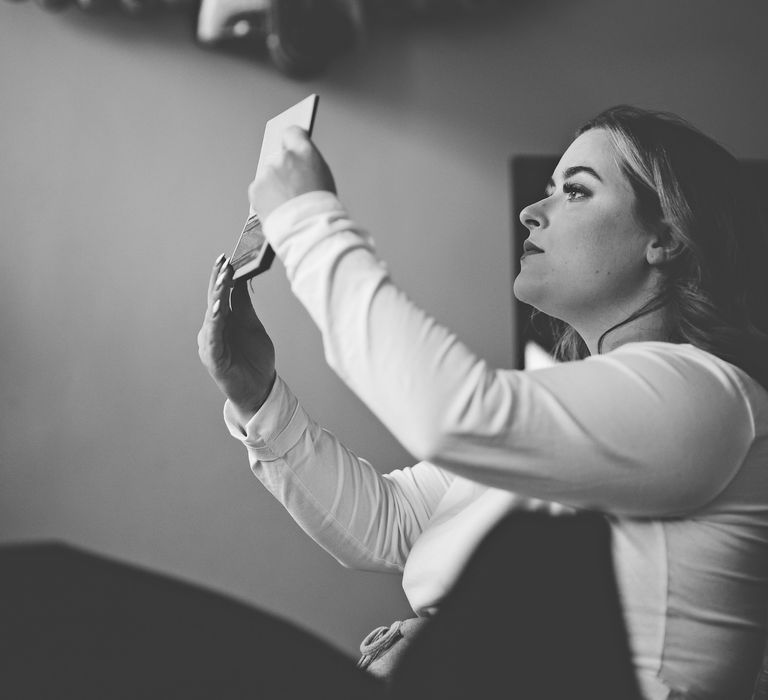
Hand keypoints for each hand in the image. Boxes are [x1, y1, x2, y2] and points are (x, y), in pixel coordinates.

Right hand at [198, 255, 275, 424]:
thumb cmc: (255, 359)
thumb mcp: (252, 326)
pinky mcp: (213, 359)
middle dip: (218, 281)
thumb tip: (241, 279)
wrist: (260, 389)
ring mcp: (210, 344)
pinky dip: (214, 323)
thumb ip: (243, 306)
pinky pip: (212, 338)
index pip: (219, 294)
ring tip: (222, 279)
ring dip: (216, 297)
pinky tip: (218, 310)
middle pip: (213, 301)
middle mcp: (212, 330)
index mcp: (222, 321)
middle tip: (223, 261)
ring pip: (211, 316)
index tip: (226, 257)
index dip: (221, 276)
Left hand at [248, 126, 335, 221]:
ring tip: (288, 202)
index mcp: (304, 152)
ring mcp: (267, 173)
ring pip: (268, 175)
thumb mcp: (323, 176)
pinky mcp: (255, 188)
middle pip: (279, 157)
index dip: (293, 141)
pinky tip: (278, 207)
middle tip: (294, 188)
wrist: (308, 229)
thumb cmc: (320, 207)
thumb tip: (299, 156)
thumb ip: (307, 161)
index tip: (292, 146)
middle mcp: (283, 157)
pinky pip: (259, 189)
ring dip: (274, 185)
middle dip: (283, 169)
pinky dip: (266, 198)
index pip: (292, 132)